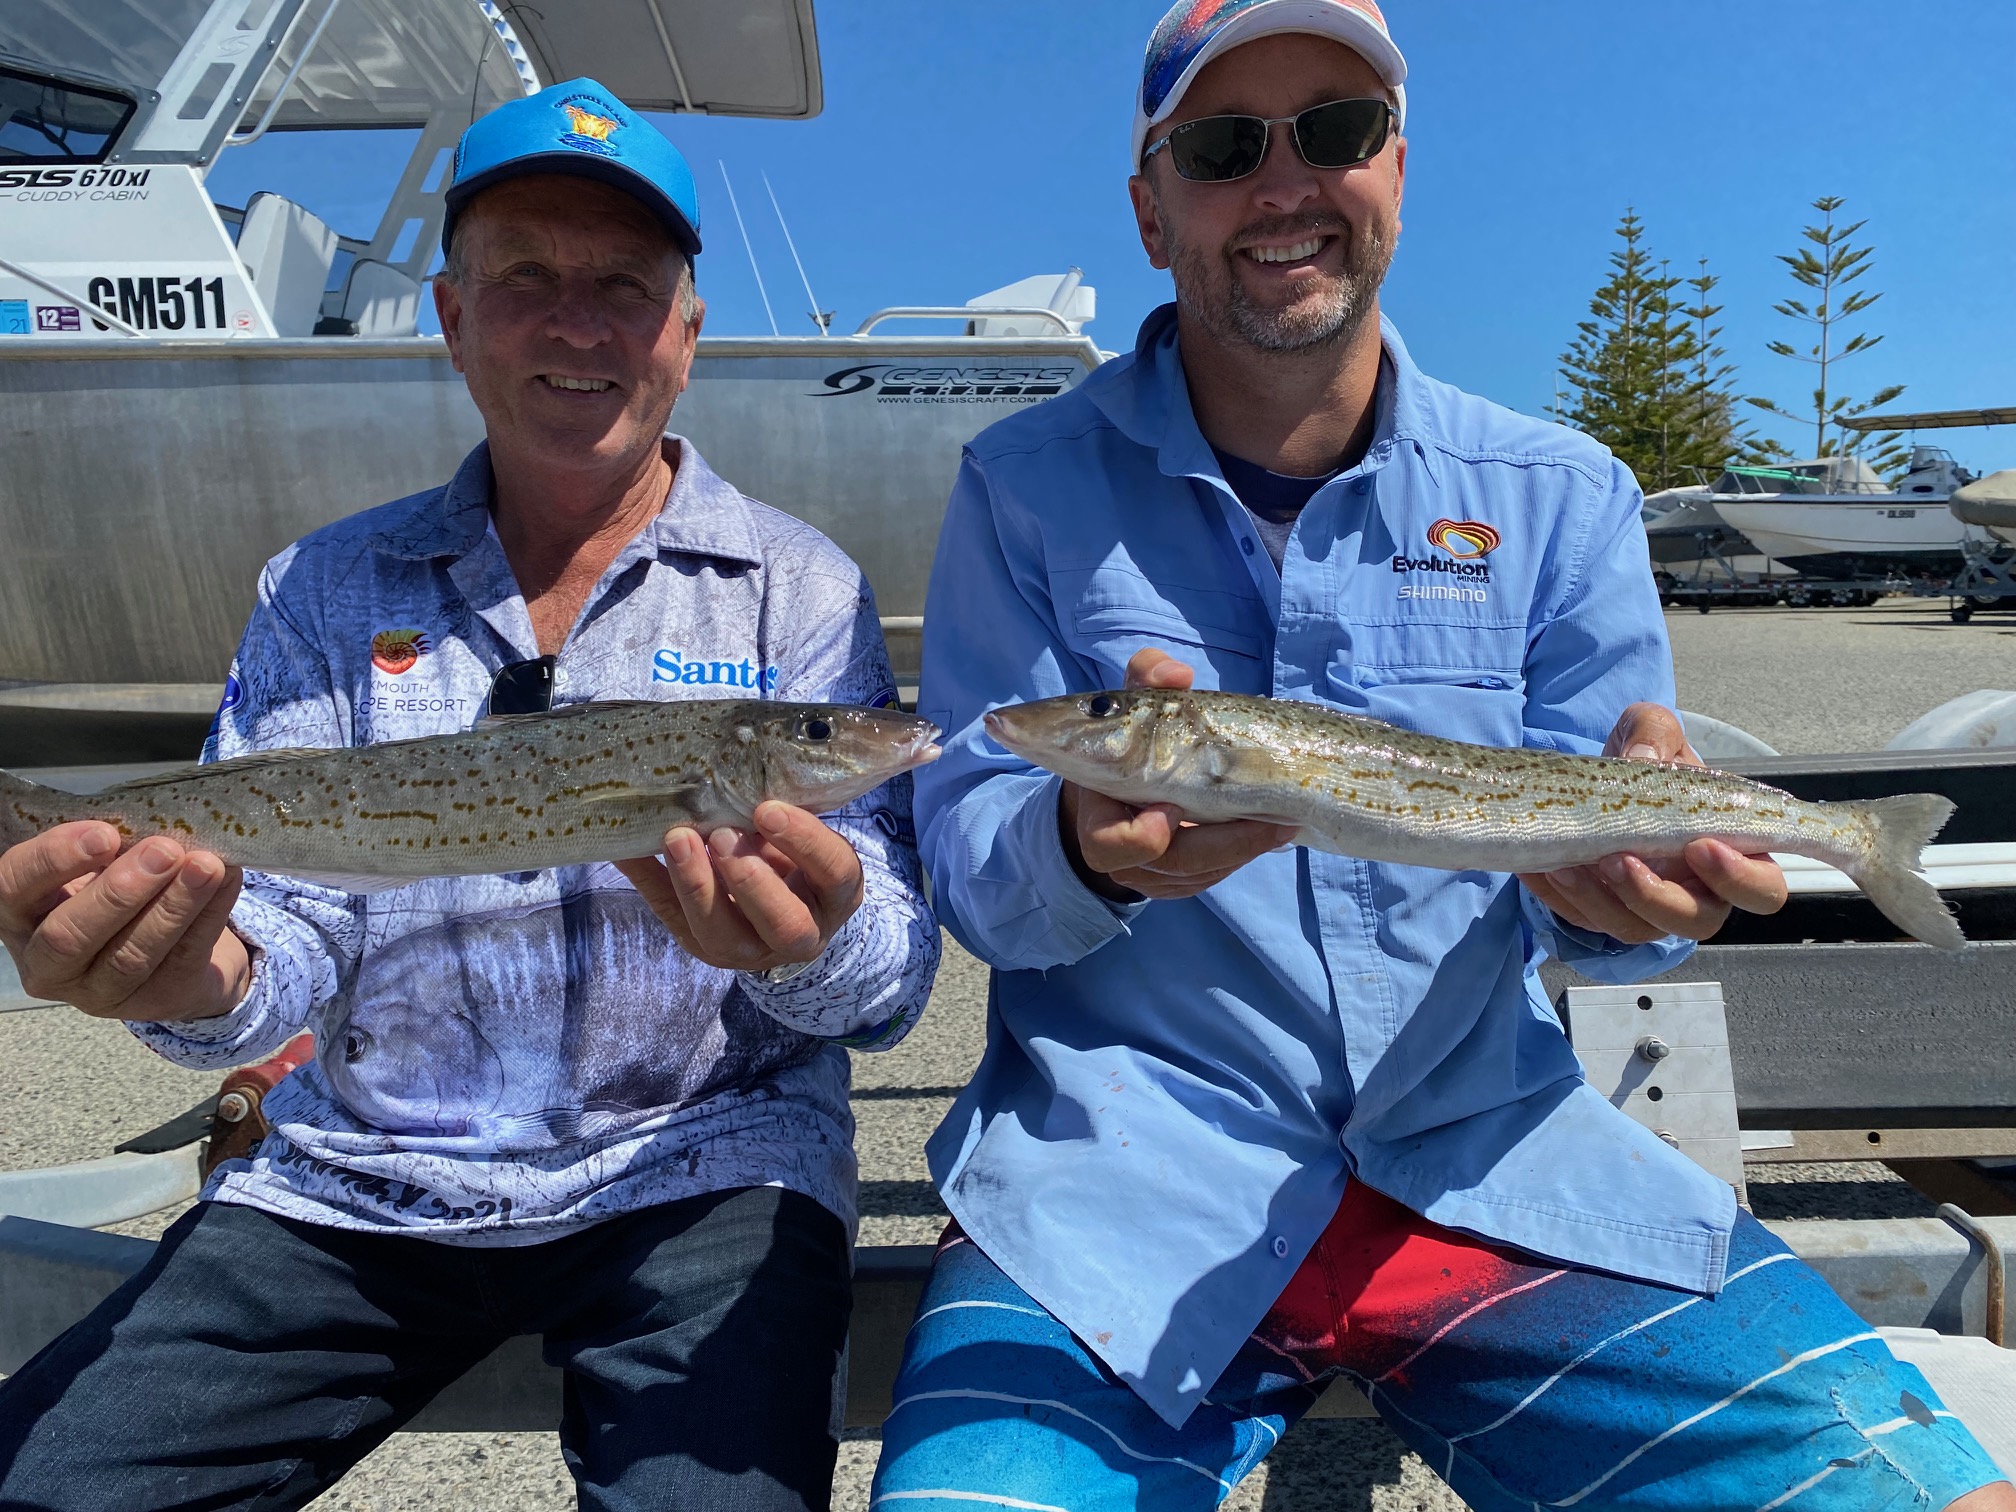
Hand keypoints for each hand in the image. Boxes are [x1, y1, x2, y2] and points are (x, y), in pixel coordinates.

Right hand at [0, 822, 251, 1021]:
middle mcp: (46, 963)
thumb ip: (108, 848)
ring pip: (130, 955)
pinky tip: (227, 880)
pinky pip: (183, 959)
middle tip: (164, 851)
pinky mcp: (154, 1002)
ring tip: (206, 866)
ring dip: (173, 906)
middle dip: (120, 891)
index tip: (104, 834)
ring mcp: (97, 992)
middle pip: (69, 934)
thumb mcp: (100, 866)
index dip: (54, 860)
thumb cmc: (119, 890)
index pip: (13, 887)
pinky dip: (210, 915)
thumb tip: (151, 821)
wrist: (172, 950)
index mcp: (21, 916)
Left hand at [613, 801, 864, 973]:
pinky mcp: (707, 949)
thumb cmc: (795, 848)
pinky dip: (651, 881)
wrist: (782, 896)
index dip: (805, 842)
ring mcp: (751, 949)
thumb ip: (786, 804)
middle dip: (749, 880)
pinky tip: (630, 848)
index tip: (768, 808)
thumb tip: (750, 744)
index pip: (835, 871)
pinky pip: (674, 921)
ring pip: (724, 937)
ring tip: (677, 838)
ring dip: (696, 887)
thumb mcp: (803, 829)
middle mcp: (802, 931)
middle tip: (719, 834)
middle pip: (784, 923)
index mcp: (835, 893)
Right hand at [1059, 648, 1296, 902]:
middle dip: (1221, 845)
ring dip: (1241, 850)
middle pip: (1167, 864)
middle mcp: (1115, 851)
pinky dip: (1240, 855)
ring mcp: (1146, 871)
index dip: (1142, 836)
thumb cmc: (1130, 735)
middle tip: (1269, 823)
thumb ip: (1148, 675)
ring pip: (1196, 874)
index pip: (1107, 844)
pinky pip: (1208, 877)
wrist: (1123, 780)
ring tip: (1282, 823)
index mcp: (1096, 811)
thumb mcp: (1136, 700)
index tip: (1173, 807)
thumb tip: (1177, 674)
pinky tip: (1271, 831)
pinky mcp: (1174, 879)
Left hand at [1518, 702, 1787, 943]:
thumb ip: (1654, 733)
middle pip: (1697, 923)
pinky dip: (1559, 899)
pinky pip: (1582, 920)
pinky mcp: (1601, 912)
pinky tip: (1540, 869)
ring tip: (1567, 864)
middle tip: (1620, 860)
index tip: (1699, 847)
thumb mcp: (1652, 731)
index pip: (1762, 889)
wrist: (1596, 780)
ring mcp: (1648, 908)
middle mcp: (1696, 891)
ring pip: (1635, 929)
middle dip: (1657, 898)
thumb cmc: (1646, 763)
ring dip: (1599, 901)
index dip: (1739, 879)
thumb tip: (1641, 756)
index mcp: (1732, 852)